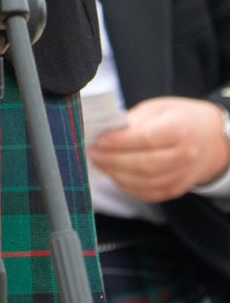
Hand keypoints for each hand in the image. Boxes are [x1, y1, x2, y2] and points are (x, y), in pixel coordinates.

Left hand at [88, 95, 229, 203]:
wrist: (210, 138)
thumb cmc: (179, 119)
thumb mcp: (157, 109)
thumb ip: (132, 121)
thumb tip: (104, 132)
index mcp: (180, 129)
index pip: (146, 139)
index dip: (119, 142)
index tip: (98, 140)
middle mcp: (185, 155)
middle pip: (144, 164)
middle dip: (112, 161)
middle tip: (92, 154)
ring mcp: (182, 175)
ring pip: (145, 182)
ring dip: (117, 175)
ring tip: (100, 164)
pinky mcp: (176, 189)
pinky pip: (149, 193)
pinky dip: (128, 187)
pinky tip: (114, 175)